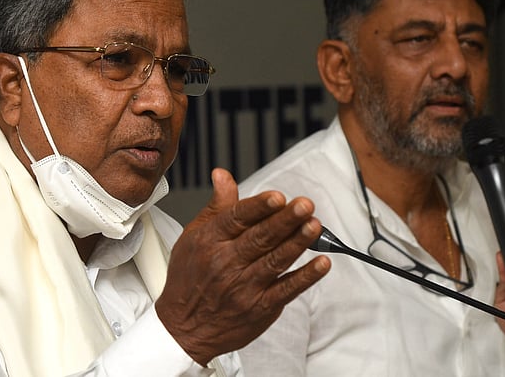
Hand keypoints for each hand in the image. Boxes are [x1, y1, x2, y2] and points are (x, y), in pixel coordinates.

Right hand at [155, 168, 330, 365]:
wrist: (183, 328)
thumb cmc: (188, 279)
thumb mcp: (193, 237)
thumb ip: (216, 206)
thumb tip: (223, 176)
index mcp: (210, 241)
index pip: (236, 219)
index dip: (258, 207)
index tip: (277, 197)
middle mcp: (226, 263)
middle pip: (260, 238)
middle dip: (285, 220)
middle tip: (304, 205)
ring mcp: (244, 287)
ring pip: (275, 261)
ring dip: (298, 243)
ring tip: (314, 226)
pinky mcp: (260, 307)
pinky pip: (286, 290)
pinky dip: (305, 277)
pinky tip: (321, 264)